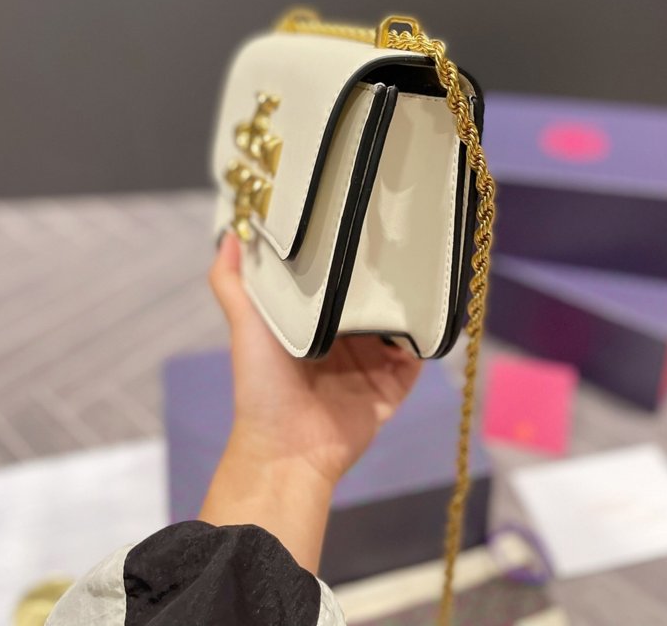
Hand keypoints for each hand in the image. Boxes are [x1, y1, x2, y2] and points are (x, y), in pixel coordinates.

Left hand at [210, 232, 422, 486]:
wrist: (287, 448)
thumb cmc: (262, 384)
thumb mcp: (245, 325)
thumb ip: (231, 282)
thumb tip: (231, 233)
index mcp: (313, 323)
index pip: (336, 280)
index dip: (347, 254)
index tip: (360, 216)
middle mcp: (345, 340)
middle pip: (373, 299)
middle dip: (386, 275)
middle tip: (404, 235)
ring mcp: (372, 363)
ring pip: (400, 323)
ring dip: (412, 301)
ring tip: (428, 264)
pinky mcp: (393, 386)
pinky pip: (418, 356)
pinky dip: (428, 336)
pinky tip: (435, 309)